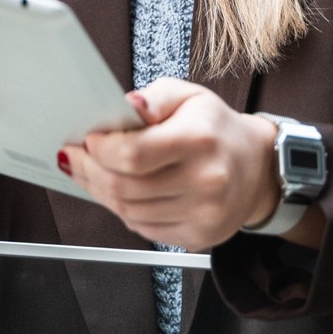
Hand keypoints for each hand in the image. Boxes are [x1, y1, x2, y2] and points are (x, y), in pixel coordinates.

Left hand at [58, 77, 280, 251]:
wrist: (258, 168)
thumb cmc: (216, 128)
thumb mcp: (189, 95)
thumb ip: (154, 97)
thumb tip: (126, 107)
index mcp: (199, 141)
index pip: (133, 154)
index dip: (99, 149)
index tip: (86, 139)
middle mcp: (205, 181)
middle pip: (124, 187)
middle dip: (88, 171)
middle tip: (74, 158)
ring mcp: (203, 215)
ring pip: (128, 211)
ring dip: (99, 192)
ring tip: (91, 173)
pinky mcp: (197, 237)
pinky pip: (143, 228)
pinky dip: (122, 210)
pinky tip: (118, 192)